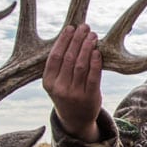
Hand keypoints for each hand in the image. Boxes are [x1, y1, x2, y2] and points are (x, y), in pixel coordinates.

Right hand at [42, 24, 102, 142]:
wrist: (76, 120)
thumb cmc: (66, 94)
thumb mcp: (56, 82)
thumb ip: (60, 65)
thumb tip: (72, 36)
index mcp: (48, 82)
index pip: (55, 57)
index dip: (63, 40)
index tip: (71, 28)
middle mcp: (59, 88)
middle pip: (68, 58)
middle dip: (77, 40)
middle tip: (84, 27)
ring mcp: (74, 94)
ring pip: (81, 65)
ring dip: (87, 48)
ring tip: (92, 36)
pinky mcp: (90, 97)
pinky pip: (93, 76)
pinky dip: (95, 62)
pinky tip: (97, 51)